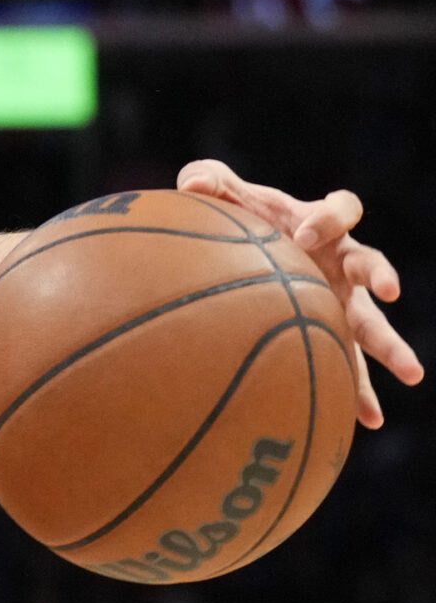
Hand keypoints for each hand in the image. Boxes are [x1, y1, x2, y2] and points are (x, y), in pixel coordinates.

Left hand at [177, 161, 422, 427]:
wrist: (245, 259)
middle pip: (374, 266)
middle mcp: (344, 264)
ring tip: (411, 374)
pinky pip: (351, 366)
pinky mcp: (333, 335)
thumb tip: (191, 181)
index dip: (331, 217)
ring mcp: (344, 303)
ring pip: (373, 324)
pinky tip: (367, 422)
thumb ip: (212, 180)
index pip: (343, 210)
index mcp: (322, 225)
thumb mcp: (228, 199)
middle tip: (389, 292)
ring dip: (392, 347)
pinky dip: (358, 393)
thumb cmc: (243, 222)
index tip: (308, 232)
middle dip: (382, 276)